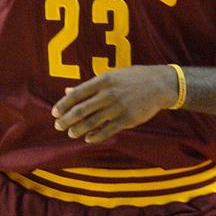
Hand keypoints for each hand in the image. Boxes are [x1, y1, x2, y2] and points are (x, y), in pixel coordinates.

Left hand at [51, 65, 178, 143]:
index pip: (77, 94)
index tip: (54, 112)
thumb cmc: (133, 79)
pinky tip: (88, 139)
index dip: (63, 104)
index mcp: (103, 81)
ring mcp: (118, 107)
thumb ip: (89, 86)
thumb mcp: (111, 76)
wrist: (160, 85)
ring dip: (79, 130)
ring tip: (72, 134)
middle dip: (67, 120)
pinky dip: (96, 136)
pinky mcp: (127, 119)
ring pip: (92, 122)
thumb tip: (67, 91)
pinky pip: (108, 130)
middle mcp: (108, 94)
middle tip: (58, 126)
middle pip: (81, 110)